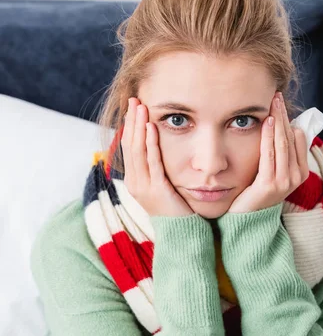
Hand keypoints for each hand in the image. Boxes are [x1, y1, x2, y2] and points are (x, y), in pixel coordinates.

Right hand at [121, 97, 194, 216]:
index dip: (129, 127)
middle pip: (129, 145)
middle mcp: (134, 184)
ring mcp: (143, 187)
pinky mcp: (157, 189)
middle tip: (134, 100)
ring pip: (137, 151)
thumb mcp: (162, 188)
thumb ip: (157, 170)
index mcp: (134, 182)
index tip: (133, 108)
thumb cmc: (176, 210)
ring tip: (141, 107)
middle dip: (131, 121)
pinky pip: (152, 162)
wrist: (182, 235)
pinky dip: (150, 143)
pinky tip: (150, 127)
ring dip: (138, 126)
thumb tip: (157, 150)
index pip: (128, 148)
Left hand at [226, 92, 308, 213]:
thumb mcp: (271, 171)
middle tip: (276, 96)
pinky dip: (269, 136)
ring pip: (283, 143)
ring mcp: (284, 182)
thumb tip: (281, 126)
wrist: (246, 220)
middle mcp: (296, 177)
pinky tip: (267, 122)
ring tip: (272, 103)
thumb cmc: (256, 192)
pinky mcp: (270, 184)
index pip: (298, 139)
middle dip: (284, 115)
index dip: (289, 120)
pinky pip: (270, 154)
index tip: (279, 104)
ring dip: (277, 121)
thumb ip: (278, 153)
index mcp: (301, 173)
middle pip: (291, 138)